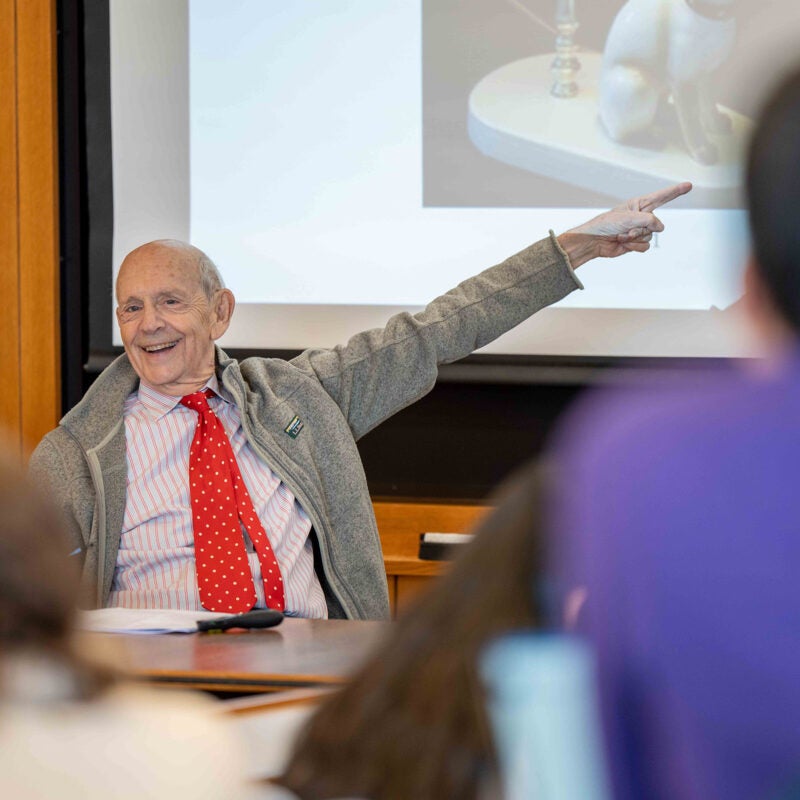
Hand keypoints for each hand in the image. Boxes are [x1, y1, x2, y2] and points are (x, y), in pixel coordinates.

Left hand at [557, 182, 691, 268]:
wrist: (594, 242)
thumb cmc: (606, 224)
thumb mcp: (628, 218)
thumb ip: (648, 220)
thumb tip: (660, 227)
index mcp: (639, 204)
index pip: (662, 197)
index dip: (676, 191)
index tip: (689, 185)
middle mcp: (641, 216)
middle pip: (655, 224)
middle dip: (640, 229)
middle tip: (624, 229)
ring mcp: (639, 230)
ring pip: (650, 237)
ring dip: (635, 238)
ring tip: (621, 236)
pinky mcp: (636, 243)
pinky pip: (645, 247)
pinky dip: (635, 247)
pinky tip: (624, 244)